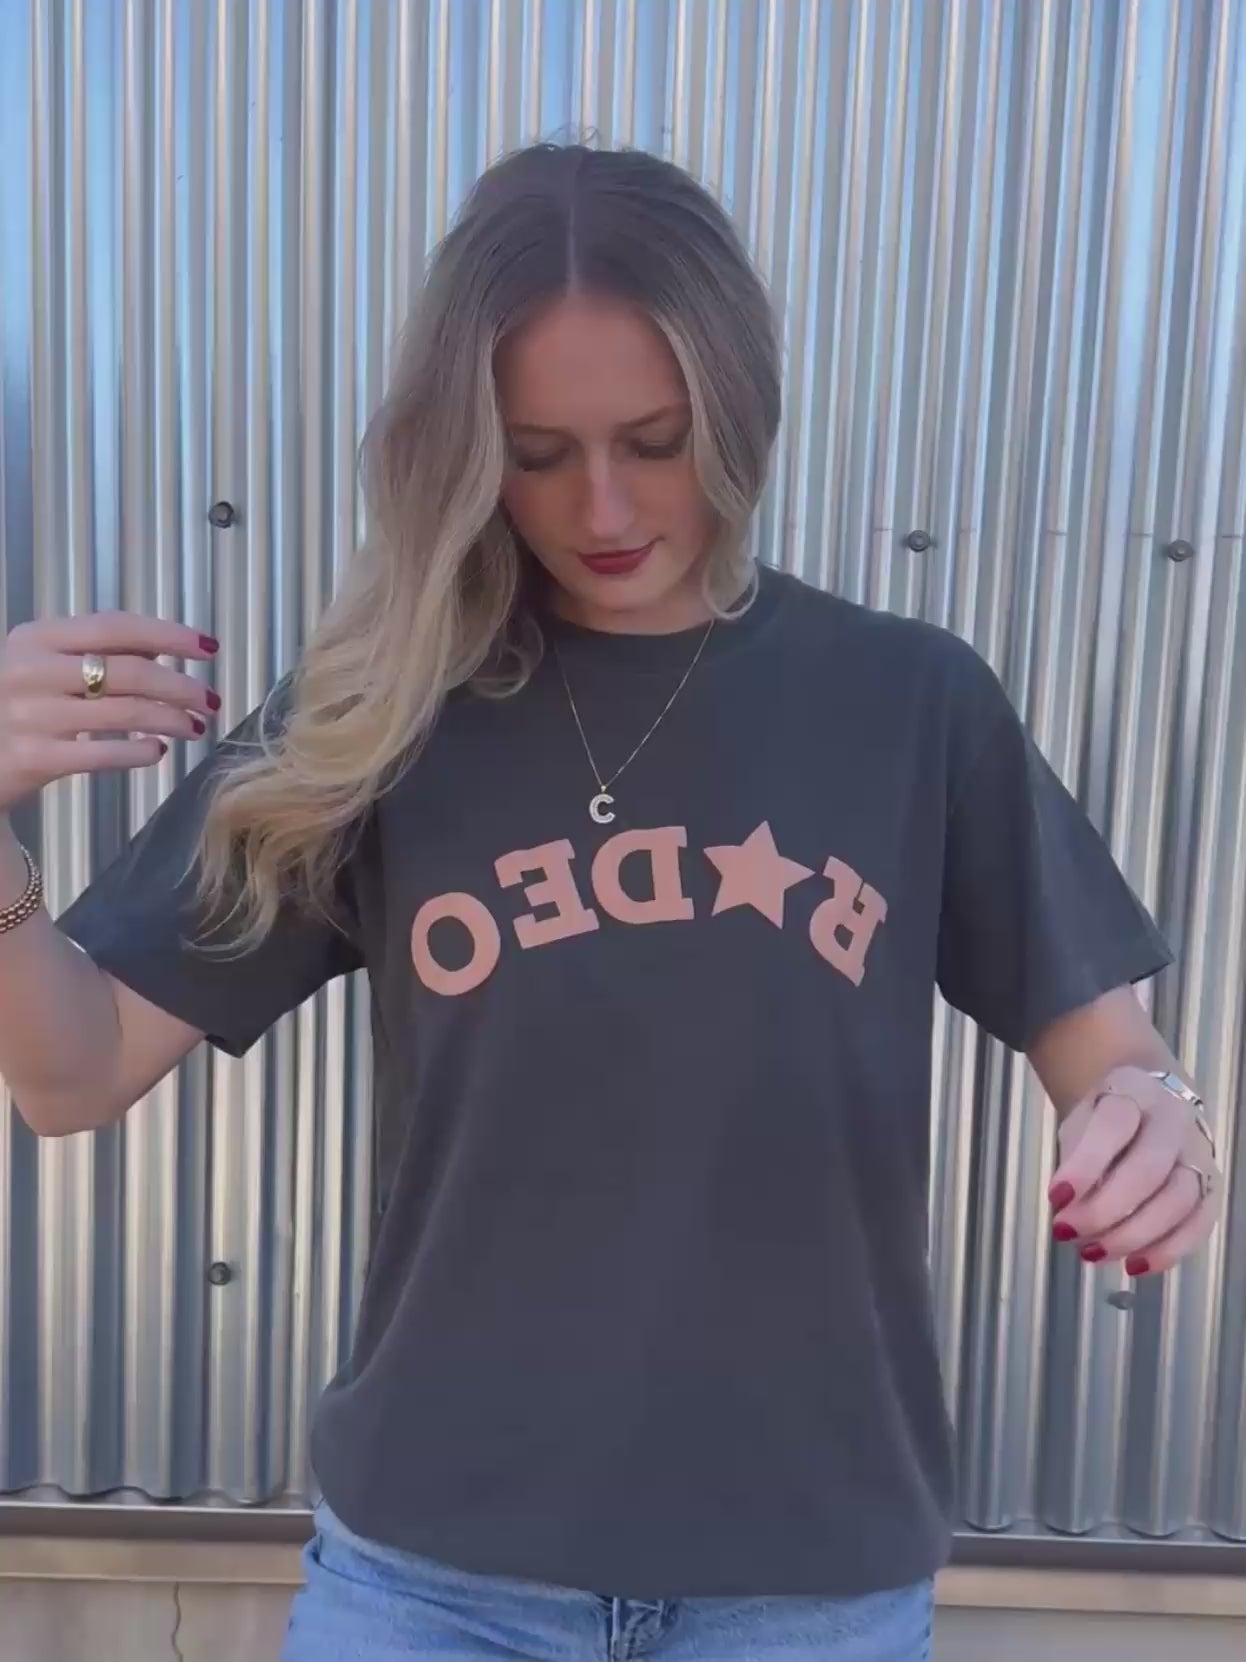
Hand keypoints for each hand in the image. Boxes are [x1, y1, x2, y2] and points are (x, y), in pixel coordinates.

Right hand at [0, 612, 219, 813]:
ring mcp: (32, 715)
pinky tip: (158, 750)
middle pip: (129, 672)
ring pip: (125, 712)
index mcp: (36, 638)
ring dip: (171, 720)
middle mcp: (31, 671)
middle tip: (210, 700)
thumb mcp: (40, 664)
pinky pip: (105, 753)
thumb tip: (161, 650)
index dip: (168, 635)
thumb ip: (93, 652)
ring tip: (194, 727)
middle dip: (180, 686)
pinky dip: (140, 751)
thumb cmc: (10, 704)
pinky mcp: (35, 758)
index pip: (116, 627)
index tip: (207, 647)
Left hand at [1047, 1063, 1222, 1276]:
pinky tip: (1134, 1265)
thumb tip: (1069, 1214)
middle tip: (1066, 1233)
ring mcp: (1199, 1154)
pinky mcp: (1213, 1186)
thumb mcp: (1081, 1123)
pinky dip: (1168, 1251)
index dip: (1085, 1166)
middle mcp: (1174, 1120)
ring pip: (1178, 1201)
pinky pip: (1199, 1224)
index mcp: (1134, 1093)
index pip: (1114, 1127)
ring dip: (1133, 1235)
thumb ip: (1075, 1161)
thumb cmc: (1106, 1118)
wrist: (1152, 1099)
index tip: (1055, 1199)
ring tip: (1093, 1253)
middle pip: (1149, 1170)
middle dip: (1104, 1209)